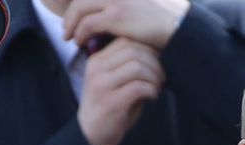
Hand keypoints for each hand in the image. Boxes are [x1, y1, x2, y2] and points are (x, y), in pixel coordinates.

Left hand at [64, 0, 191, 50]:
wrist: (178, 27)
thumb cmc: (163, 24)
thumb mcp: (140, 10)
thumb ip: (124, 10)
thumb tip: (110, 20)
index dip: (79, 6)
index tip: (74, 18)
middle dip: (70, 13)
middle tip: (67, 28)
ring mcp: (115, 0)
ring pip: (80, 8)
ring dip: (71, 23)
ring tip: (69, 36)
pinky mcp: (116, 15)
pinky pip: (88, 23)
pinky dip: (80, 32)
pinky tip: (79, 41)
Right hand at [78, 37, 165, 144]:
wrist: (90, 137)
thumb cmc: (108, 110)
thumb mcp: (113, 83)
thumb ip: (127, 67)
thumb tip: (156, 54)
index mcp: (97, 61)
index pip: (125, 41)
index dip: (147, 48)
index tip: (157, 62)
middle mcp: (97, 69)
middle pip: (134, 51)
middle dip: (155, 62)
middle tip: (161, 77)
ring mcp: (102, 85)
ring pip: (137, 67)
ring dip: (154, 77)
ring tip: (156, 88)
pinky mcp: (112, 102)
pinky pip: (139, 87)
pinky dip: (151, 90)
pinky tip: (152, 97)